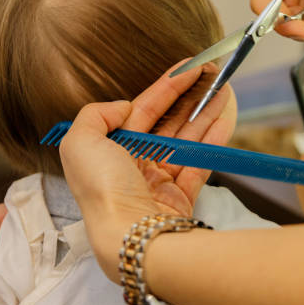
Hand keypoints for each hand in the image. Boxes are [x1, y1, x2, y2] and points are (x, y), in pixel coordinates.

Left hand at [60, 61, 235, 282]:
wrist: (129, 235)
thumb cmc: (102, 188)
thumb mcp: (79, 142)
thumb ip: (95, 115)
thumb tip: (123, 107)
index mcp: (108, 152)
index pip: (140, 112)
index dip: (164, 88)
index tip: (186, 69)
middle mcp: (131, 166)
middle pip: (166, 123)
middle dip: (188, 98)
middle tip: (210, 75)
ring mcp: (157, 183)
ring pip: (185, 141)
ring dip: (204, 114)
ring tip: (223, 91)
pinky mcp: (179, 198)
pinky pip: (199, 164)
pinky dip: (212, 143)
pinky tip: (223, 121)